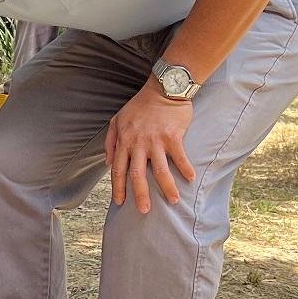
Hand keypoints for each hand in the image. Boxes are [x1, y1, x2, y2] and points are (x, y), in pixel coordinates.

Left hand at [106, 82, 195, 210]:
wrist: (163, 88)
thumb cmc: (140, 104)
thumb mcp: (117, 119)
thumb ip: (110, 141)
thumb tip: (107, 162)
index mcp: (124, 141)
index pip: (118, 169)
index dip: (118, 188)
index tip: (119, 202)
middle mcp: (138, 143)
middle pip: (137, 175)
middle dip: (140, 195)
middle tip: (144, 211)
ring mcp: (156, 141)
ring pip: (160, 171)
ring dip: (167, 188)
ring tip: (174, 201)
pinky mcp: (173, 136)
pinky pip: (180, 157)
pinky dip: (185, 169)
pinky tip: (190, 179)